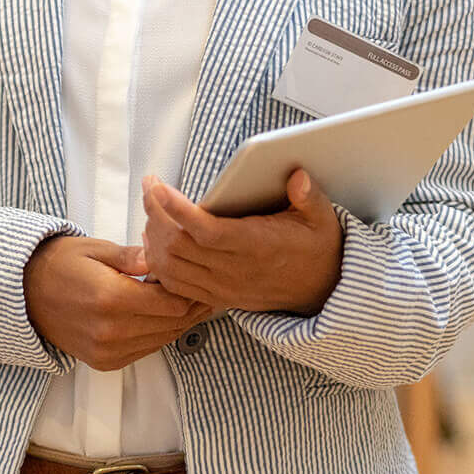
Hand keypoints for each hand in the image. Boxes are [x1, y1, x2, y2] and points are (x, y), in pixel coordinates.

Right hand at [23, 235, 207, 370]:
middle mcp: (112, 331)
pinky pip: (145, 350)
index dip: (190, 290)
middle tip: (198, 288)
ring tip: (185, 301)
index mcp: (112, 299)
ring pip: (163, 340)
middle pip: (172, 324)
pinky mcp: (104, 362)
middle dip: (190, 307)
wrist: (23, 294)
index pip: (172, 302)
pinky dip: (158, 334)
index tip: (194, 276)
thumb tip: (162, 258)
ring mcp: (108, 351)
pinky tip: (160, 315)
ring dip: (177, 322)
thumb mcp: (94, 249)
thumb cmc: (58, 264)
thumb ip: (132, 257)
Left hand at [140, 169, 344, 316]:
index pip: (206, 230)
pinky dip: (157, 264)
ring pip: (170, 266)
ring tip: (150, 209)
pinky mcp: (217, 297)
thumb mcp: (322, 219)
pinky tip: (154, 240)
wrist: (323, 292)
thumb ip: (309, 197)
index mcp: (256, 247)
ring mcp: (223, 287)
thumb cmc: (318, 249)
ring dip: (153, 237)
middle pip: (178, 245)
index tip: (157, 185)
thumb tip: (298, 176)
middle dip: (155, 212)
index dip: (176, 208)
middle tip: (150, 186)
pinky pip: (175, 285)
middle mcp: (234, 270)